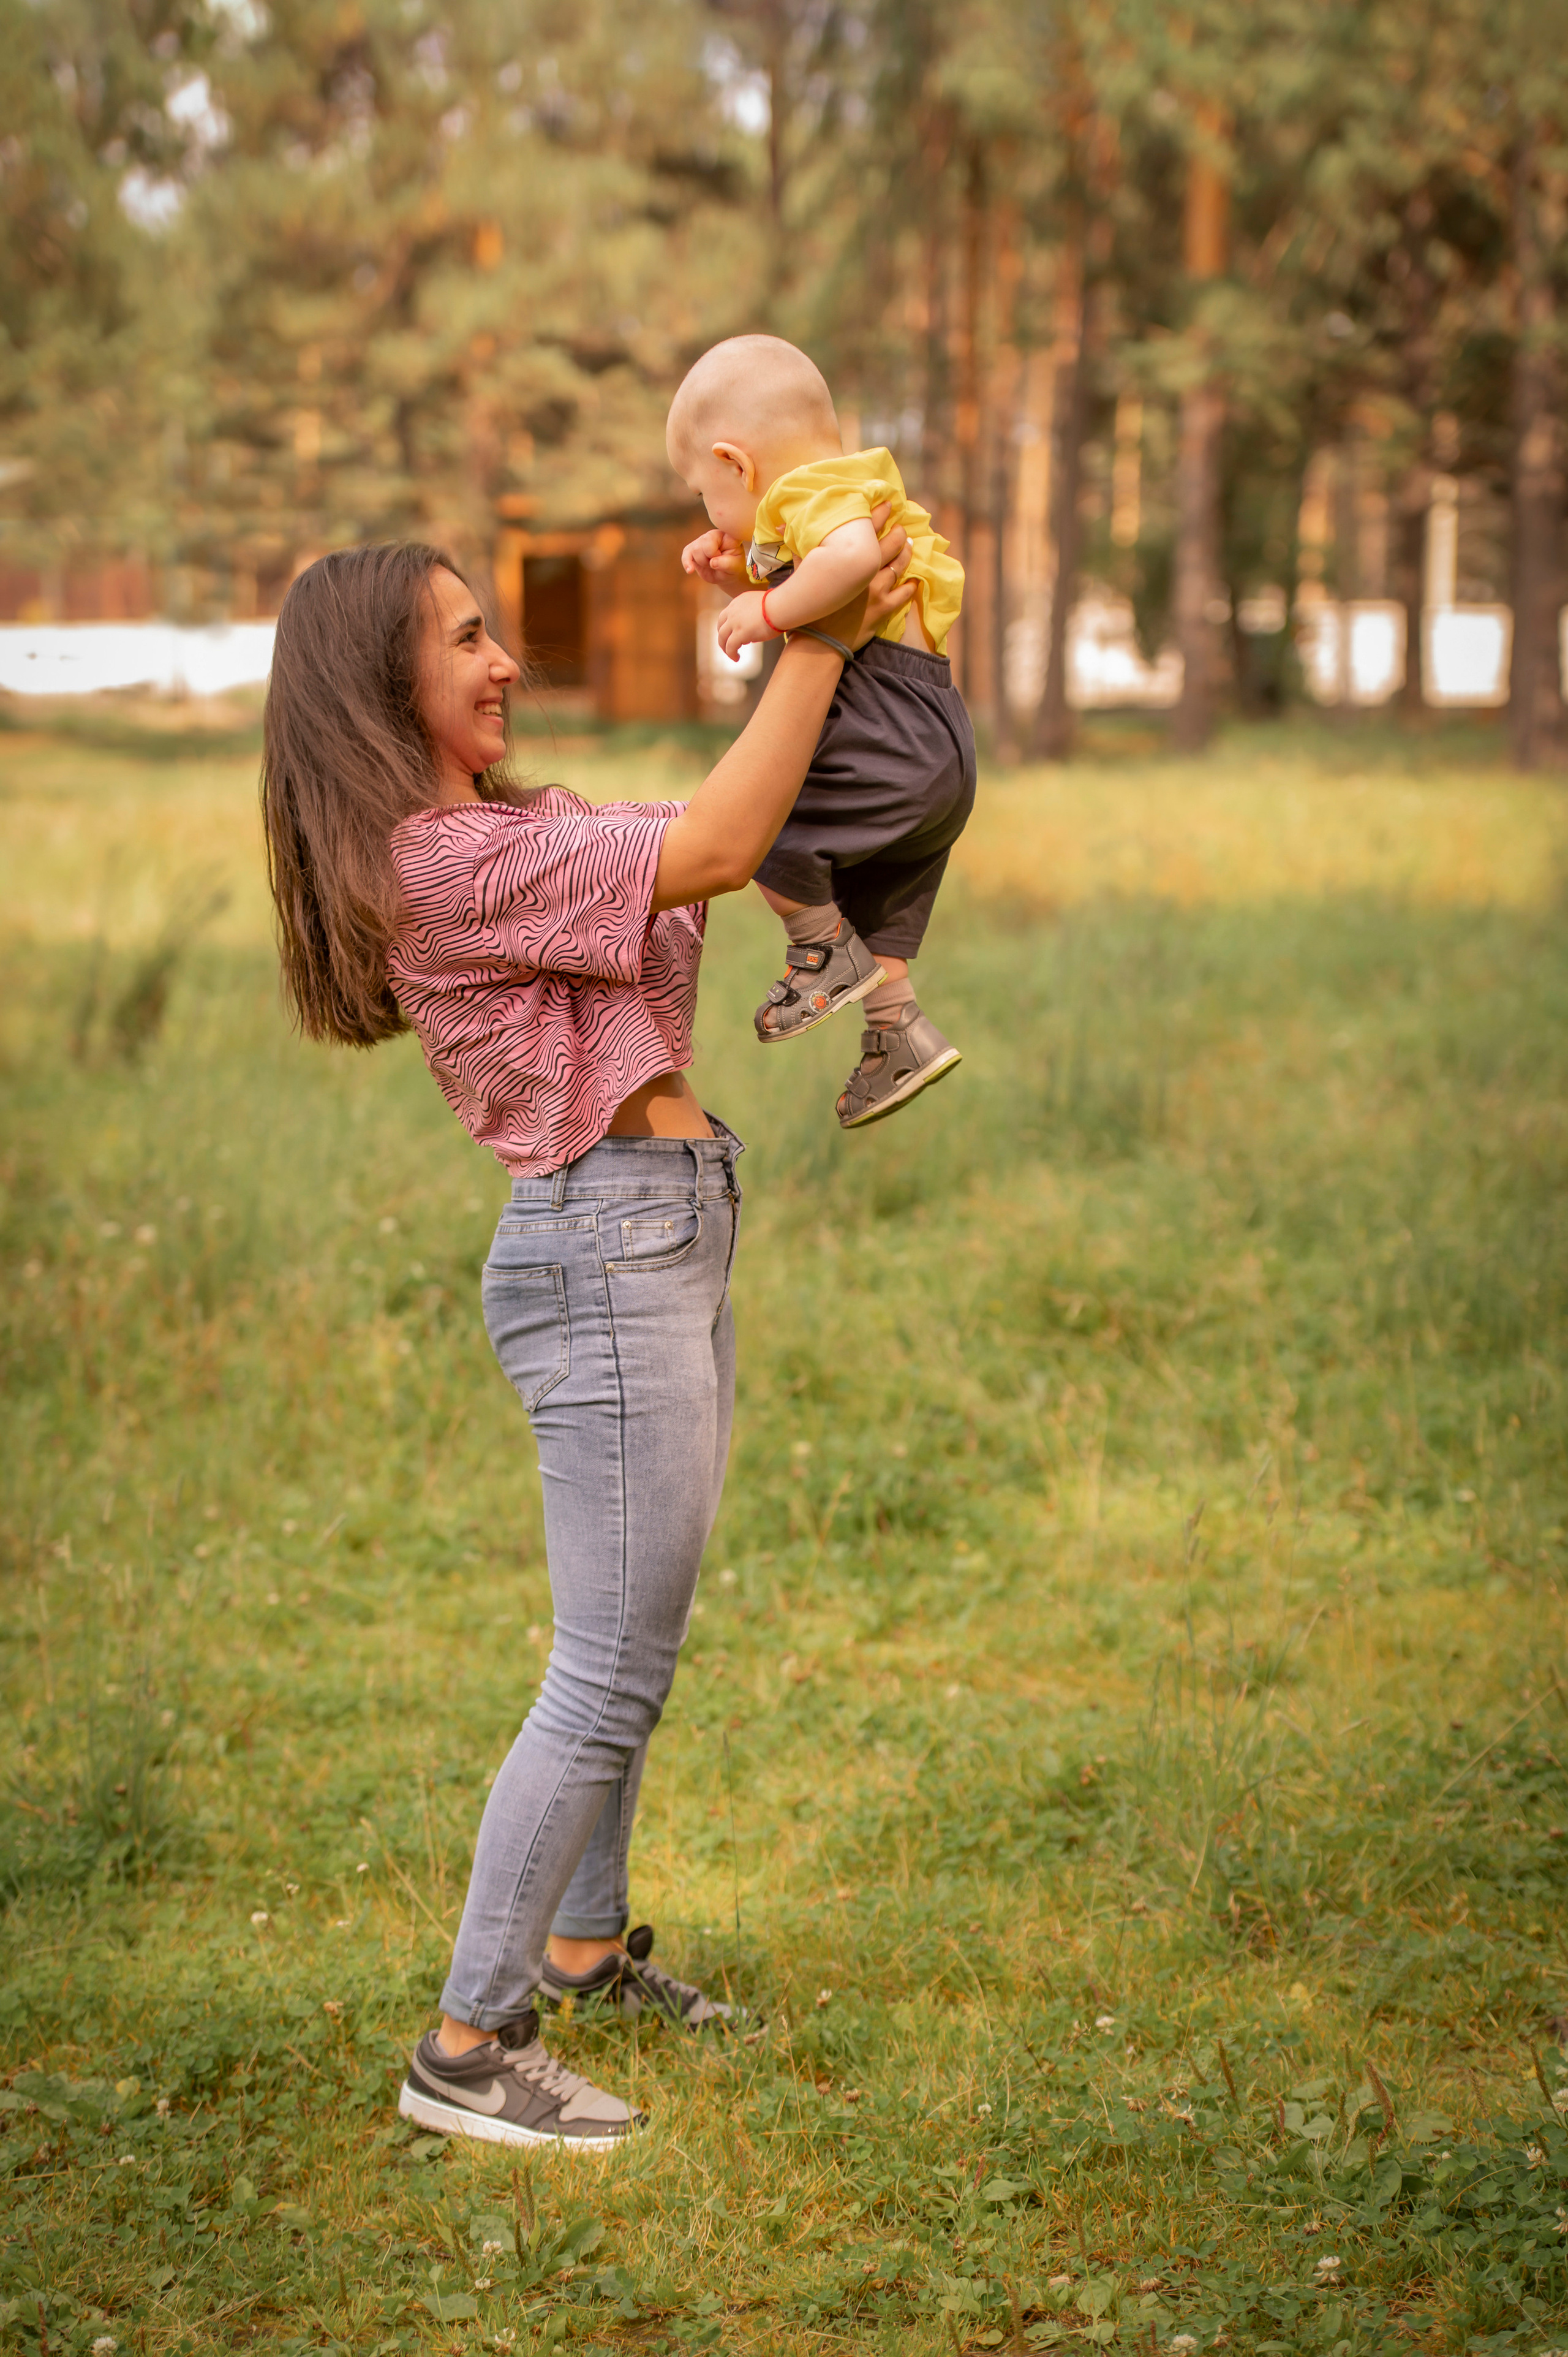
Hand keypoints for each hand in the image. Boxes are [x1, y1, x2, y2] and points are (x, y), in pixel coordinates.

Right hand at [681, 528, 747, 585]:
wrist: (726, 574)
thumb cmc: (733, 568)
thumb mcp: (735, 567)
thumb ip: (727, 564)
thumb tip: (712, 562)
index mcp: (726, 535)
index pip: (715, 538)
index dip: (715, 552)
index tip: (725, 557)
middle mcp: (713, 535)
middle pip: (703, 543)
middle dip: (710, 558)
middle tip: (718, 563)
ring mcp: (702, 541)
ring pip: (695, 550)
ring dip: (703, 562)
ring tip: (711, 565)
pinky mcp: (693, 550)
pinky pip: (686, 555)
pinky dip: (687, 563)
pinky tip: (690, 571)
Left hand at [716, 590, 778, 658]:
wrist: (780, 606)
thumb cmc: (779, 606)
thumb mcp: (761, 604)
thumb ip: (755, 612)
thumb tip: (756, 626)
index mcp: (739, 602)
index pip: (726, 615)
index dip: (726, 626)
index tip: (730, 634)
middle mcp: (733, 611)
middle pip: (721, 627)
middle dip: (723, 638)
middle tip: (727, 646)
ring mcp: (735, 622)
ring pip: (722, 637)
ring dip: (725, 648)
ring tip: (732, 655)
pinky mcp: (739, 633)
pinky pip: (730, 647)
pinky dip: (731, 654)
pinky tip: (736, 658)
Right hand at [812, 506, 915, 652]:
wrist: (818, 642)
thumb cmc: (808, 608)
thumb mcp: (800, 574)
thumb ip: (798, 550)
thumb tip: (780, 527)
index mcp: (847, 560)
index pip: (867, 530)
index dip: (878, 515)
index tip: (887, 505)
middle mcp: (865, 572)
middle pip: (890, 545)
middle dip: (898, 533)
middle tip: (901, 527)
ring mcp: (877, 591)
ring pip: (900, 566)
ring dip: (907, 554)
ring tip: (910, 546)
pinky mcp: (883, 609)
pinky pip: (904, 594)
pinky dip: (910, 586)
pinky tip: (914, 580)